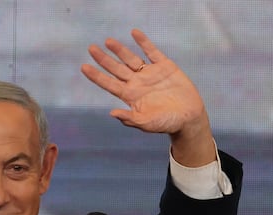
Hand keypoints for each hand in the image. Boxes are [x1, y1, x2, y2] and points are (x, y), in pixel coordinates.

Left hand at [80, 29, 215, 165]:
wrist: (188, 117)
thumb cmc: (166, 123)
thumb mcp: (146, 123)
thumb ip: (129, 119)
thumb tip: (112, 113)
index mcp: (130, 96)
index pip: (109, 84)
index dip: (96, 76)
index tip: (84, 67)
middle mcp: (137, 83)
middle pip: (116, 69)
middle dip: (103, 59)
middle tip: (91, 48)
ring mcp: (150, 74)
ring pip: (131, 59)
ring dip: (120, 50)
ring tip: (108, 41)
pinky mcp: (165, 67)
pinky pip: (152, 52)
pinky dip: (144, 42)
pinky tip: (134, 32)